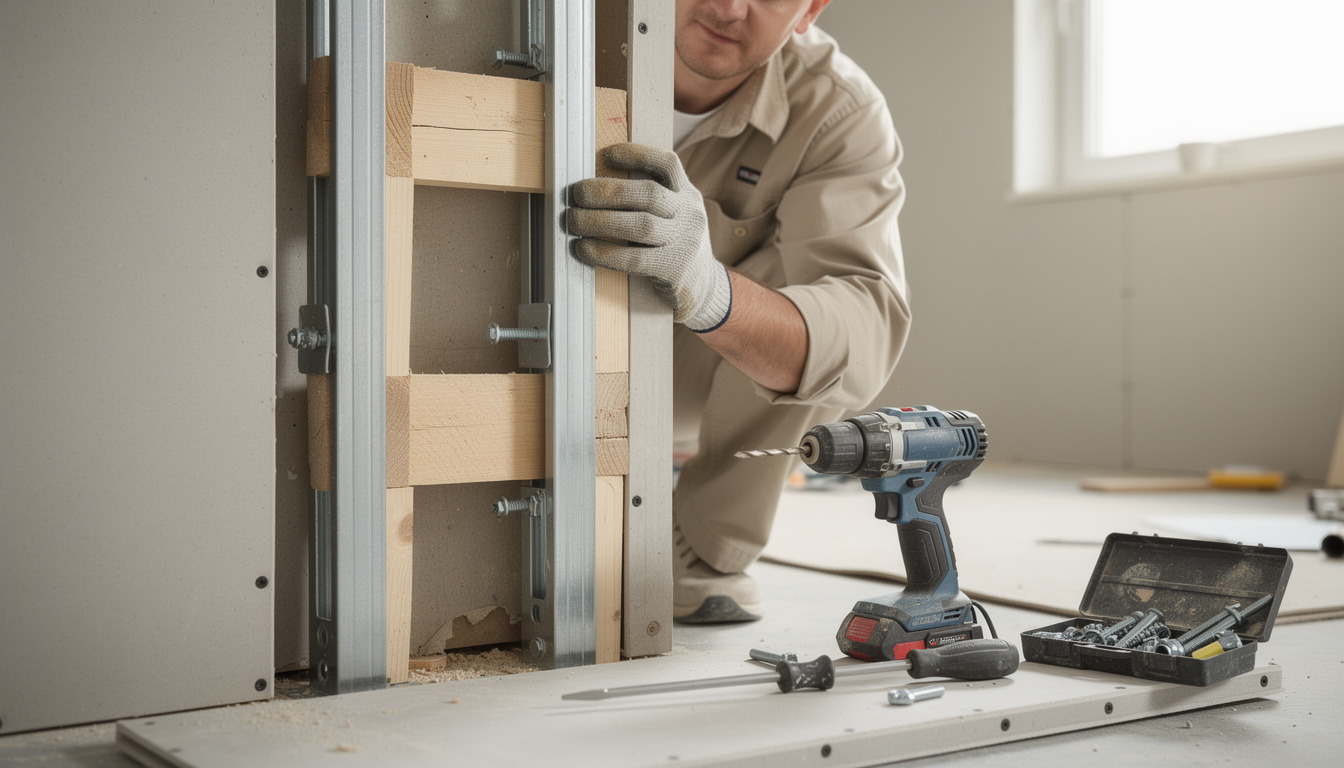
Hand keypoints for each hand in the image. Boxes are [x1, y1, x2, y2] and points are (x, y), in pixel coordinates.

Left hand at [567, 143, 731, 331]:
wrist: (703, 287)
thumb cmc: (674, 245)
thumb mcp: (673, 215)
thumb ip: (648, 199)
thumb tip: (596, 186)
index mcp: (687, 195)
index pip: (668, 164)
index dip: (638, 155)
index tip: (607, 154)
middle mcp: (690, 215)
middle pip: (649, 194)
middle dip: (608, 191)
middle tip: (578, 193)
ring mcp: (685, 243)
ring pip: (642, 226)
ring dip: (601, 221)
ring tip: (573, 220)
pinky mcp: (674, 270)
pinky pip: (634, 260)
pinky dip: (605, 253)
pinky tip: (584, 249)